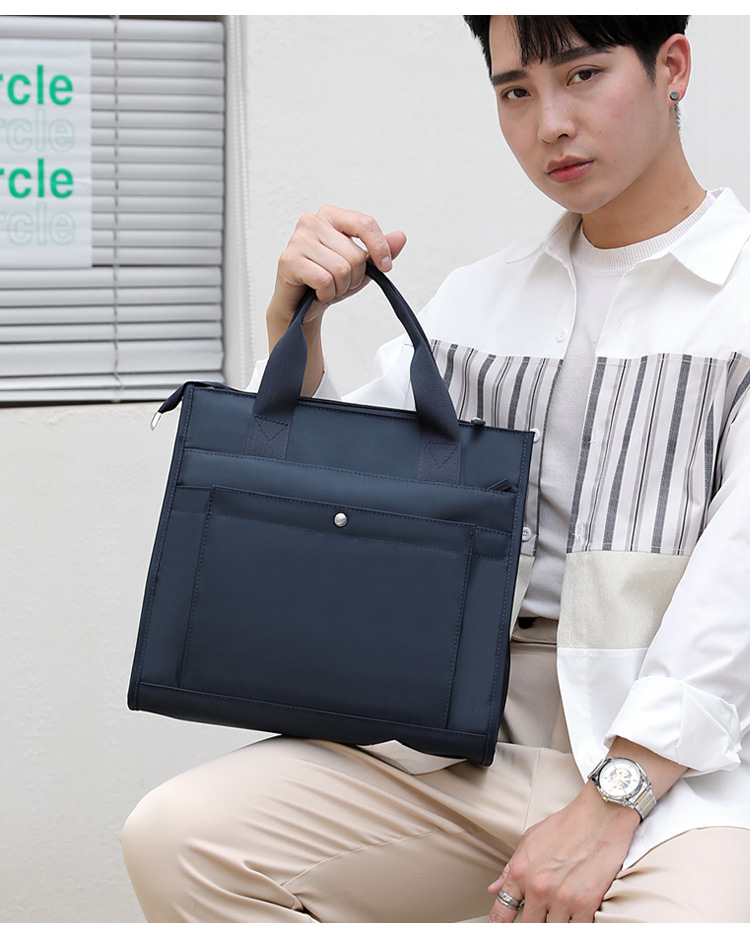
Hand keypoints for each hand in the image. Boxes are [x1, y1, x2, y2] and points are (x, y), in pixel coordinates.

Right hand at [266, 206, 405, 394]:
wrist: (301, 306)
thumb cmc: (329, 281)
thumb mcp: (362, 266)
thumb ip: (381, 250)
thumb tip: (400, 237)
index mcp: (331, 216)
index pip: (365, 224)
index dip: (380, 248)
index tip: (385, 267)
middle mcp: (312, 222)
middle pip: (355, 255)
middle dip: (353, 277)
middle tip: (339, 282)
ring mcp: (298, 239)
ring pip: (341, 269)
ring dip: (340, 287)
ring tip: (327, 287)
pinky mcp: (288, 260)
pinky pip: (324, 280)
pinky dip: (326, 293)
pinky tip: (316, 292)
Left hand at [487, 782, 638, 922]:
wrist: (600, 815)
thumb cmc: (567, 825)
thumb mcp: (530, 839)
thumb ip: (511, 868)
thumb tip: (494, 888)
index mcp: (522, 872)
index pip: (502, 911)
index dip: (498, 926)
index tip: (498, 931)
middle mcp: (538, 888)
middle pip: (527, 927)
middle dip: (530, 925)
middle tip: (536, 918)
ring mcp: (562, 899)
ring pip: (551, 931)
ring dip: (552, 926)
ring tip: (555, 915)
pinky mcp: (586, 904)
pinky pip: (576, 931)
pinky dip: (573, 927)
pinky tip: (572, 920)